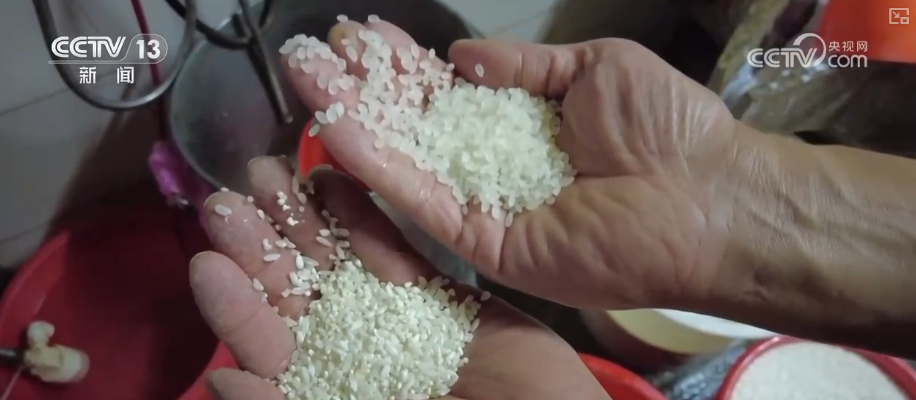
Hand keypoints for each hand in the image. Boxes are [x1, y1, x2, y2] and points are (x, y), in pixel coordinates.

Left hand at [190, 158, 608, 399]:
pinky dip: (363, 216)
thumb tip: (222, 381)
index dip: (236, 308)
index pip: (268, 348)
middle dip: (259, 247)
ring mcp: (393, 322)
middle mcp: (350, 354)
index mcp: (327, 390)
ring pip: (338, 262)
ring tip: (268, 172)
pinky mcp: (438, 297)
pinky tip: (331, 178)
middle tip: (225, 201)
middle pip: (295, 294)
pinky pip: (393, 252)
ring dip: (301, 218)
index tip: (206, 265)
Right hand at [285, 21, 742, 308]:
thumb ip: (524, 64)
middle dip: (363, 90)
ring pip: (405, 162)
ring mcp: (484, 205)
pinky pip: (423, 205)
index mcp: (519, 122)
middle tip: (312, 57)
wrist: (703, 195)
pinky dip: (381, 171)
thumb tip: (460, 55)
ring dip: (354, 124)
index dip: (402, 65)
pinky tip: (339, 135)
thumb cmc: (664, 126)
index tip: (361, 37)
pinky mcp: (483, 243)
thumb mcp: (593, 66)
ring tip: (306, 84)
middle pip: (413, 125)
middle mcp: (493, 165)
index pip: (445, 91)